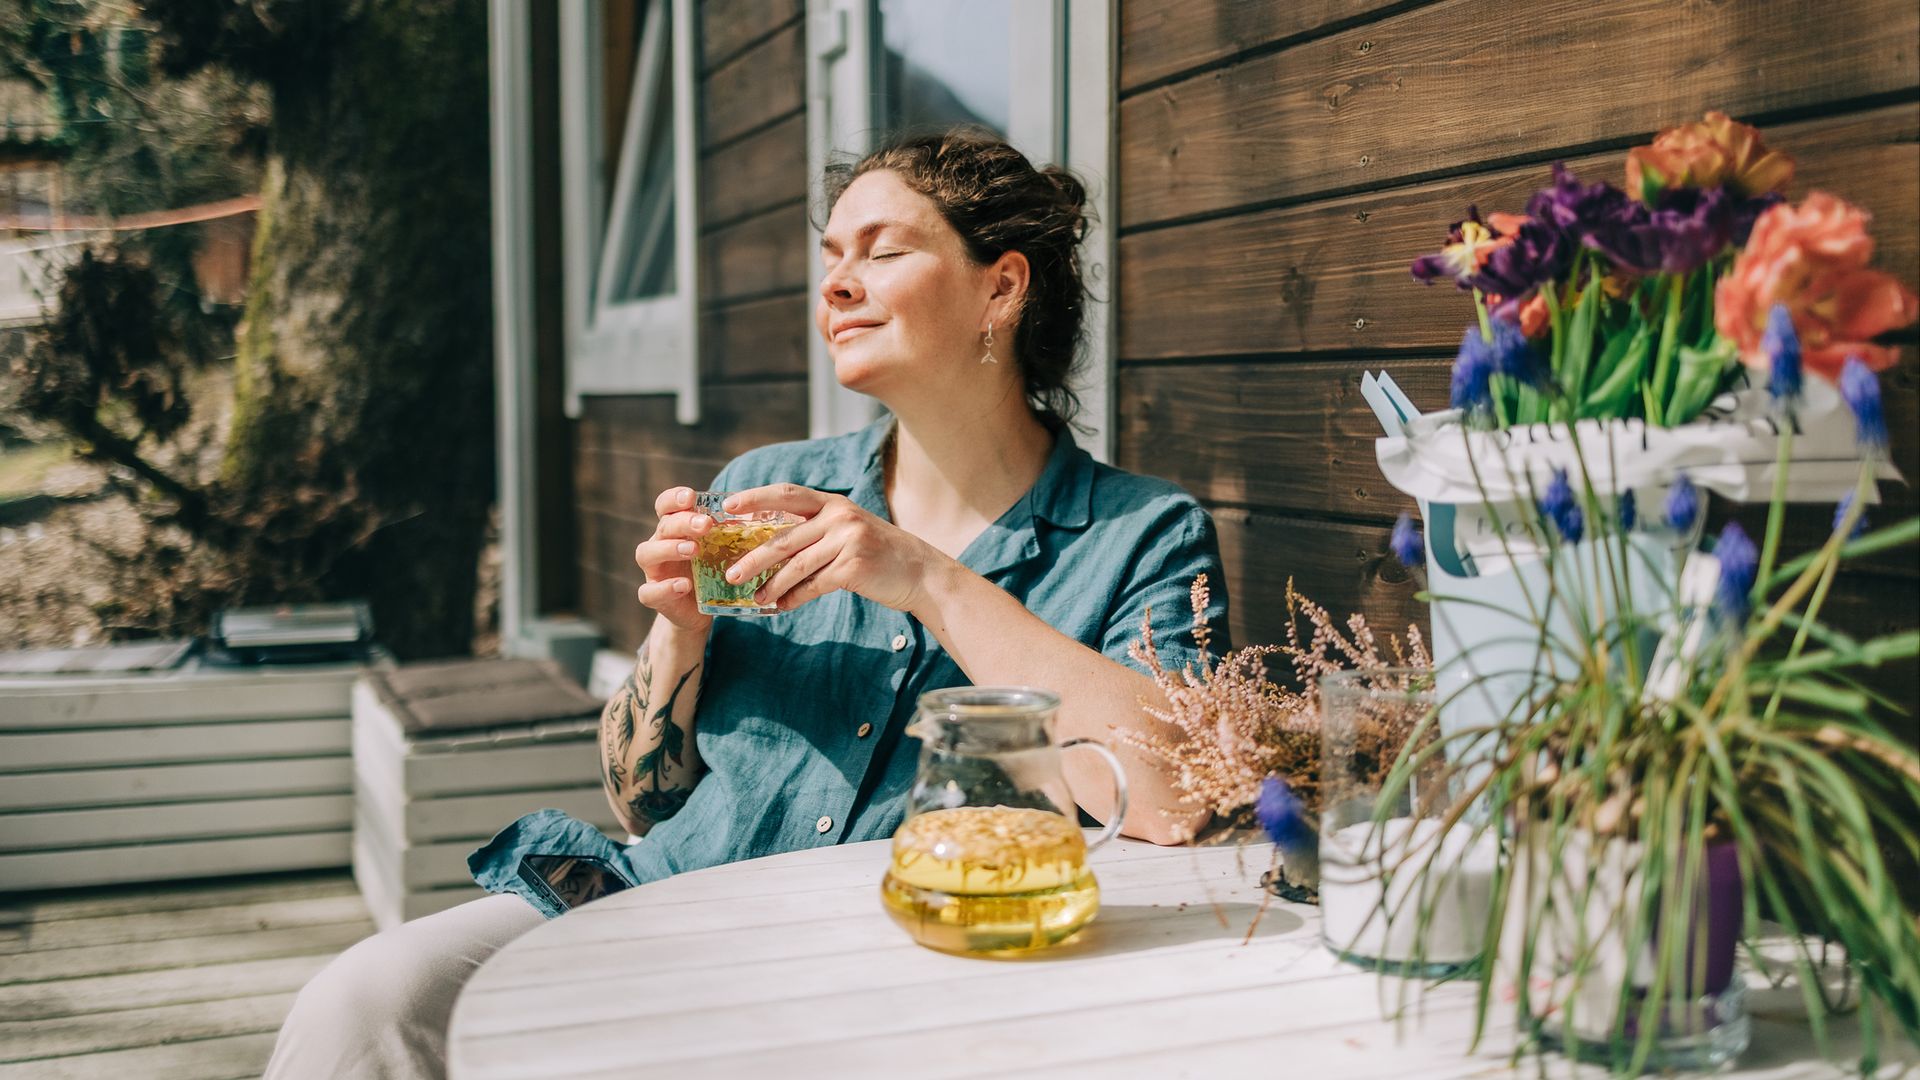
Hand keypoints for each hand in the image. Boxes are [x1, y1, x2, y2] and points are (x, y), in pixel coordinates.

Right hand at [632, 486, 717, 634]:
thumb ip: (729, 533)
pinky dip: (665, 588)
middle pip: (663, 526)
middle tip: (705, 525)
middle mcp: (660, 545)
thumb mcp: (722, 550)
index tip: (691, 496)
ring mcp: (654, 571)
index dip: (674, 498)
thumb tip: (755, 512)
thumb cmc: (712, 571)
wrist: (701, 610)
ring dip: (669, 548)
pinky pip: (648, 592)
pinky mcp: (655, 597)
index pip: (666, 506)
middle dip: (683, 522)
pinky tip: (684, 585)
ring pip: (646, 553)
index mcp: (675, 529)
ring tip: (694, 550)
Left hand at [719, 484, 943, 614]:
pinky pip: (814, 584)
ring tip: (754, 598)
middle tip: (731, 573)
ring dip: (772, 585)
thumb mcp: (848, 531)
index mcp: (833, 503)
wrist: (920, 572)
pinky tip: (782, 607)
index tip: (727, 507)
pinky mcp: (853, 565)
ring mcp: (847, 540)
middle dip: (753, 557)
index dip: (754, 498)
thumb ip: (816, 531)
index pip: (786, 494)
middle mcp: (839, 516)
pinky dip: (795, 598)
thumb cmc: (879, 554)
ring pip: (796, 565)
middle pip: (784, 537)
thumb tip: (770, 547)